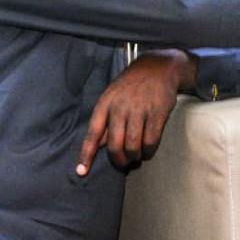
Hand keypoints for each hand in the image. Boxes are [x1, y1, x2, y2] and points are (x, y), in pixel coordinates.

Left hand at [76, 49, 196, 175]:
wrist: (158, 68)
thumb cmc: (131, 85)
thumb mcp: (113, 97)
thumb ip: (106, 121)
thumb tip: (98, 145)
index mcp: (105, 104)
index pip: (93, 133)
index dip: (87, 154)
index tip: (81, 172)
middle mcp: (121, 107)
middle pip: (115, 145)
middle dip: (119, 160)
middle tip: (123, 163)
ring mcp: (140, 109)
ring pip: (133, 145)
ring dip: (134, 156)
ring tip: (136, 156)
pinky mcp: (158, 112)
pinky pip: (151, 140)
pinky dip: (148, 151)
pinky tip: (147, 150)